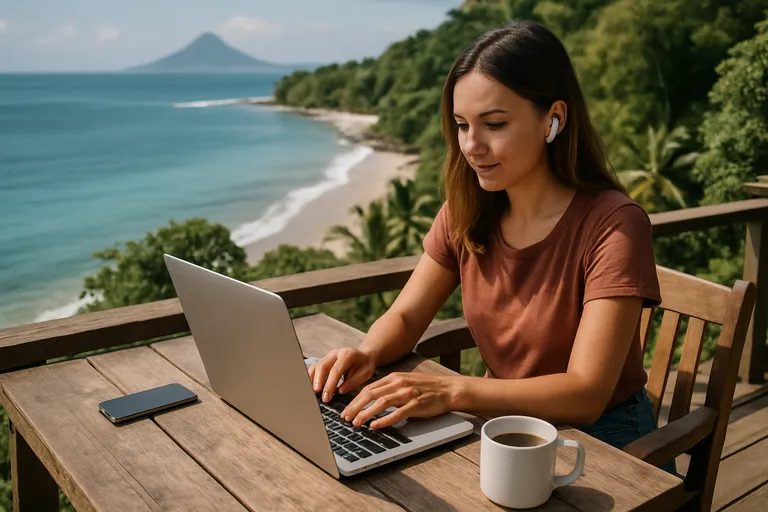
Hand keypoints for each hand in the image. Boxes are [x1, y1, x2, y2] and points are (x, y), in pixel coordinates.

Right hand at [307, 347, 375, 402]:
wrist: (364, 356)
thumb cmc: (365, 365)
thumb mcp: (365, 374)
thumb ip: (353, 382)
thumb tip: (340, 390)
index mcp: (347, 355)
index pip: (335, 370)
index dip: (329, 384)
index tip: (326, 397)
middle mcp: (335, 353)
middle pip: (322, 366)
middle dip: (318, 381)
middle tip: (317, 395)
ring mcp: (328, 356)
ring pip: (316, 366)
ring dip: (312, 380)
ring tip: (312, 392)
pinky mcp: (324, 360)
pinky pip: (315, 368)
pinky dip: (311, 377)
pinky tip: (312, 387)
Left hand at [340, 372, 458, 429]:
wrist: (448, 389)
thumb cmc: (426, 388)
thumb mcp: (405, 382)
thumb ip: (389, 388)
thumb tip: (370, 399)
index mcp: (393, 377)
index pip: (368, 388)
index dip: (355, 399)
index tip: (346, 409)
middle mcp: (399, 383)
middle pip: (370, 394)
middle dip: (355, 406)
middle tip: (345, 418)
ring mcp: (407, 394)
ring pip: (381, 402)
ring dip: (366, 413)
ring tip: (356, 423)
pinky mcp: (416, 405)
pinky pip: (397, 413)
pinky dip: (384, 420)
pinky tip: (375, 425)